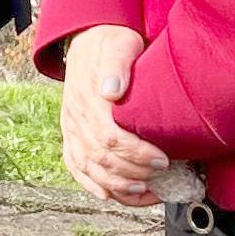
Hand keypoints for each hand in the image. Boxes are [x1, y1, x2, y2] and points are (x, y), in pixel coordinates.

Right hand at [59, 25, 167, 206]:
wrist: (88, 40)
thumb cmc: (111, 43)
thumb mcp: (119, 45)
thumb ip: (116, 65)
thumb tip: (112, 91)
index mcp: (88, 99)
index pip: (110, 137)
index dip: (137, 154)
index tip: (163, 159)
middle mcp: (75, 117)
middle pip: (101, 158)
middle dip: (133, 172)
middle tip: (161, 174)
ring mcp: (71, 128)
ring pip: (88, 168)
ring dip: (115, 185)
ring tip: (143, 191)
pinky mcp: (71, 135)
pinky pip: (75, 166)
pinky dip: (90, 185)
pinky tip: (109, 195)